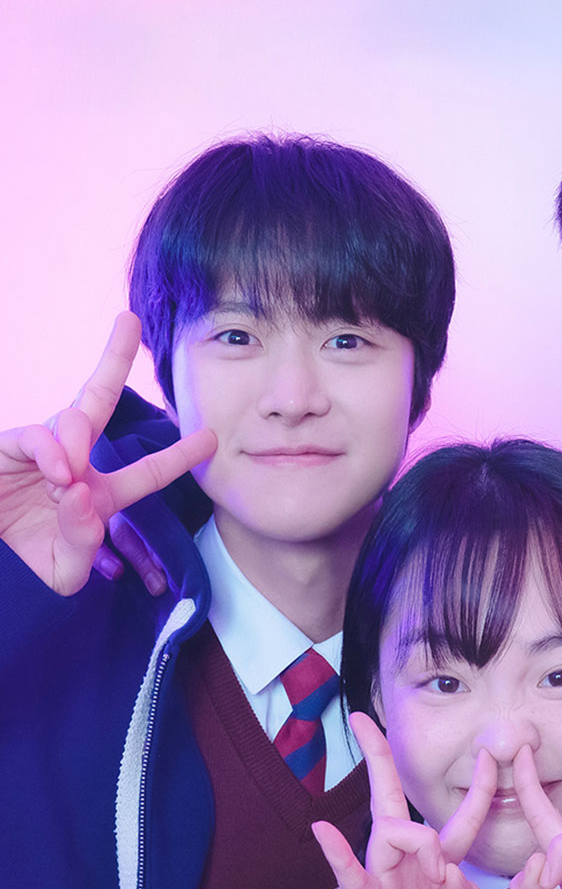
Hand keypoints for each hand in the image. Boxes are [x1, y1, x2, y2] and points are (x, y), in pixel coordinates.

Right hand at [0, 312, 215, 593]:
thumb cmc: (25, 566)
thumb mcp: (65, 570)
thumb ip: (84, 542)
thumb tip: (85, 495)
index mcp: (100, 494)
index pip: (148, 472)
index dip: (180, 456)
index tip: (213, 437)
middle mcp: (75, 463)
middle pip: (100, 399)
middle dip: (113, 358)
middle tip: (128, 318)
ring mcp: (43, 451)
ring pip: (74, 421)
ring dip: (78, 447)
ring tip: (67, 483)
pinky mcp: (10, 447)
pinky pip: (40, 436)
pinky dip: (52, 451)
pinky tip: (58, 474)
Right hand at [312, 711, 495, 888]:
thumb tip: (451, 865)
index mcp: (438, 867)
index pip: (457, 818)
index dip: (477, 788)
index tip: (491, 755)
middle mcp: (406, 866)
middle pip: (392, 801)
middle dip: (380, 758)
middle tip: (364, 720)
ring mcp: (382, 883)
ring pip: (388, 833)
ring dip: (415, 838)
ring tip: (437, 870)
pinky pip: (349, 875)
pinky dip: (337, 853)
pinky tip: (322, 830)